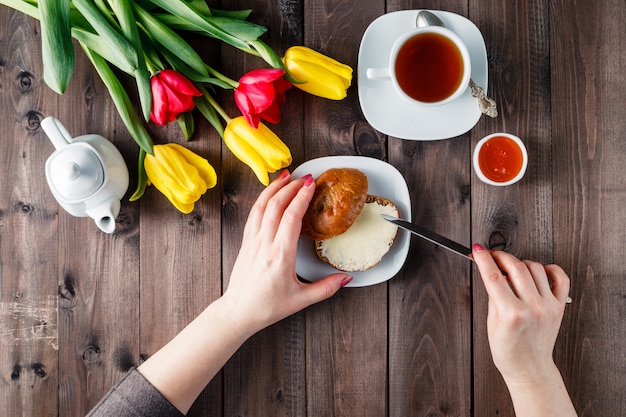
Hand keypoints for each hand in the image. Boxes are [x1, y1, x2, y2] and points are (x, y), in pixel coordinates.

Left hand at [217, 170, 351, 334]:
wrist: (238, 312)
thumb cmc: (267, 307)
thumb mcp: (301, 300)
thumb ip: (326, 288)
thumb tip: (346, 278)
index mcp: (280, 255)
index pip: (291, 218)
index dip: (301, 198)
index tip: (311, 184)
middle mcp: (264, 244)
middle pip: (275, 206)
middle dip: (291, 187)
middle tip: (305, 177)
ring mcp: (253, 241)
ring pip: (261, 206)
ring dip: (274, 188)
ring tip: (285, 175)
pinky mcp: (246, 243)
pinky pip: (253, 214)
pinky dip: (262, 199)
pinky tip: (269, 193)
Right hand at [472, 244, 570, 384]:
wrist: (529, 368)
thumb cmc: (508, 351)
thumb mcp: (491, 324)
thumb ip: (493, 296)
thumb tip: (490, 272)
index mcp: (512, 314)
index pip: (494, 277)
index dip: (483, 259)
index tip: (477, 250)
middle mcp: (532, 308)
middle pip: (515, 267)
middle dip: (499, 256)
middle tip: (491, 255)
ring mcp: (548, 306)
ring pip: (535, 268)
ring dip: (519, 262)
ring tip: (510, 269)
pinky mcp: (559, 307)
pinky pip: (560, 277)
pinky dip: (548, 268)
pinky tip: (537, 271)